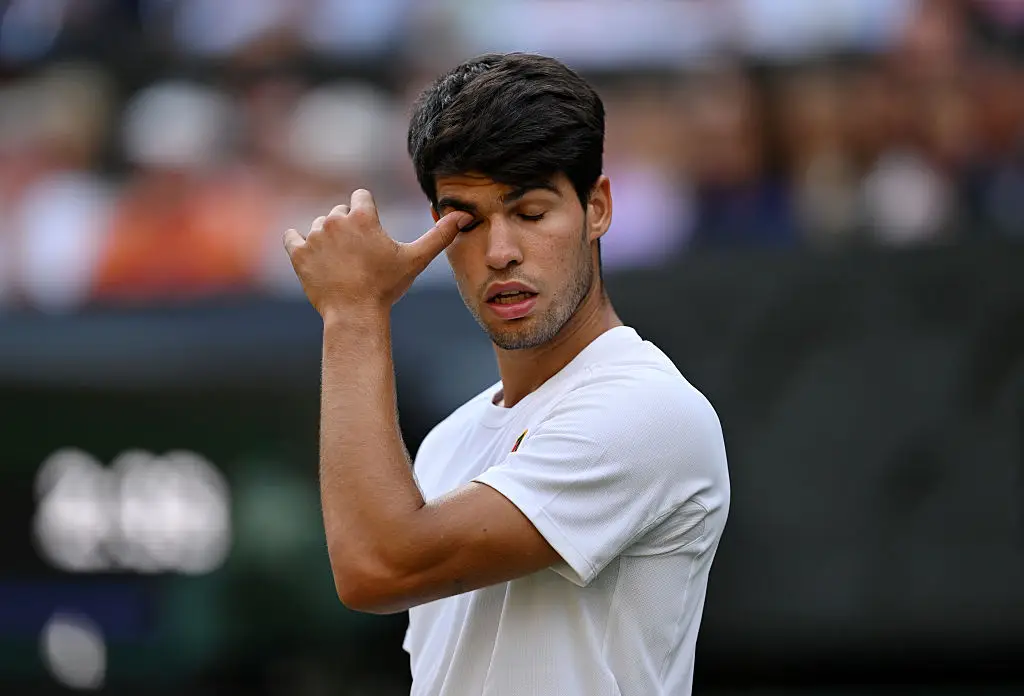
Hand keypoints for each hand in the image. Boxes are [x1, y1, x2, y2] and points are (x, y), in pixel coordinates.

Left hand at [284, 189, 470, 318]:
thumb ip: (439, 235)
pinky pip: (291, 237)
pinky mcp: (297, 253)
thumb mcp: (416, 260)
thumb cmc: (387, 287)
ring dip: (327, 240)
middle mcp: (335, 219)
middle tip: (358, 256)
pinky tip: (312, 257)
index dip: (367, 215)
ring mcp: (313, 236)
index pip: (361, 197)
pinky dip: (298, 244)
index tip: (370, 235)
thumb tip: (463, 216)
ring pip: (318, 226)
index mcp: (363, 215)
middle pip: (339, 212)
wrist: (355, 315)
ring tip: (341, 264)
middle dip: (347, 229)